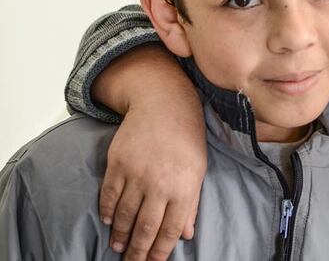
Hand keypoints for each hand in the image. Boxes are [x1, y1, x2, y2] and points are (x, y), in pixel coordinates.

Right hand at [93, 45, 206, 260]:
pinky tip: (110, 222)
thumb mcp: (198, 170)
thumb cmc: (186, 138)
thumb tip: (188, 234)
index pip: (170, 230)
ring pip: (125, 215)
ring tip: (119, 247)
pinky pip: (109, 195)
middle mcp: (159, 184)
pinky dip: (108, 212)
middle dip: (138, 252)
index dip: (160, 251)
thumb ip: (191, 204)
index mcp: (184, 188)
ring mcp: (137, 174)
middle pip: (145, 228)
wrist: (165, 104)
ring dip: (121, 235)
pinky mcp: (118, 163)